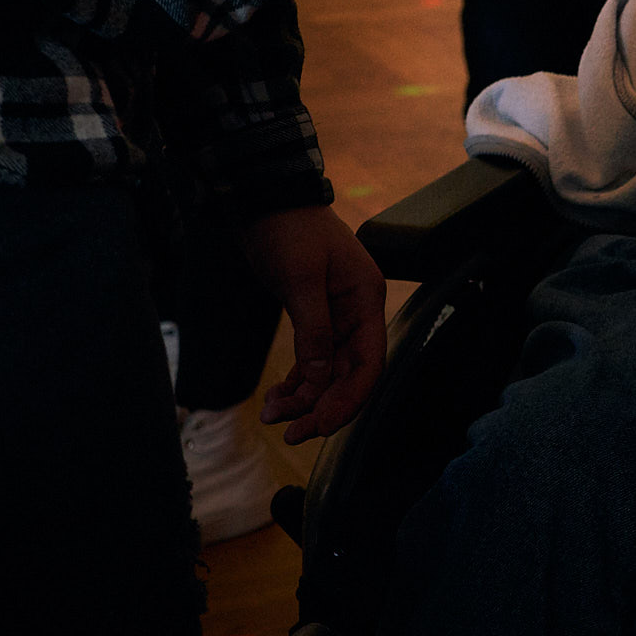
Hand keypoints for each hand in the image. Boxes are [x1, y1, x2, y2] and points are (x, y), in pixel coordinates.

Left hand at [238, 205, 385, 444]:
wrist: (266, 203)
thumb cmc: (290, 231)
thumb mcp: (301, 280)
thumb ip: (313, 330)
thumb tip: (317, 379)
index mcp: (366, 299)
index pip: (369, 362)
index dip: (349, 399)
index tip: (321, 425)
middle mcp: (357, 313)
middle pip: (348, 374)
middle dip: (322, 406)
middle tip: (291, 432)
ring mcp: (336, 317)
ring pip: (328, 373)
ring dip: (304, 399)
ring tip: (273, 416)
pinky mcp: (314, 318)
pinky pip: (312, 362)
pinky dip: (296, 382)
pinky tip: (276, 399)